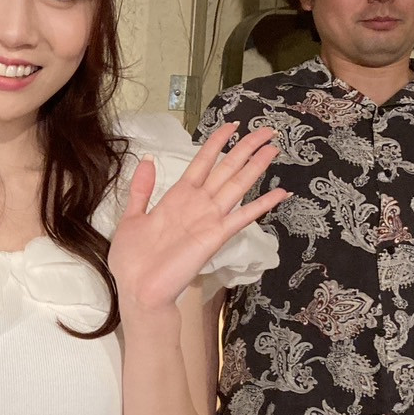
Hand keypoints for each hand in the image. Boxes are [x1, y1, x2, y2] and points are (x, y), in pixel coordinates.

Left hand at [109, 123, 287, 312]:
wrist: (139, 290)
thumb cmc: (133, 259)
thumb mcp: (132, 217)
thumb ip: (141, 189)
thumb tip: (146, 159)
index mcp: (178, 196)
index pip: (202, 162)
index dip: (216, 142)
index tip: (232, 124)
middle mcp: (198, 204)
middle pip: (226, 168)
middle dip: (246, 148)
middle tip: (267, 130)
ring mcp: (209, 219)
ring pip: (237, 185)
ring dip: (256, 167)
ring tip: (274, 148)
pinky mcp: (216, 236)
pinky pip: (242, 217)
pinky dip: (262, 205)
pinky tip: (281, 193)